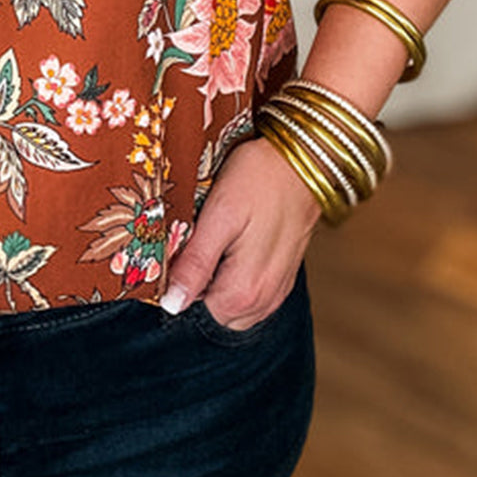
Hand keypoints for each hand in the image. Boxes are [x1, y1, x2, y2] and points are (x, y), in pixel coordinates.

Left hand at [161, 137, 320, 329]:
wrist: (305, 160)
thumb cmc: (258, 179)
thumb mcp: (218, 216)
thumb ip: (196, 264)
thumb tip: (173, 304)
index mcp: (243, 291)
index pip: (193, 314)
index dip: (175, 289)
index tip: (171, 258)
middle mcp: (264, 300)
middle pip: (213, 316)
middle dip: (195, 290)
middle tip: (190, 247)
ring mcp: (277, 289)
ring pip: (233, 310)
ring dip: (215, 286)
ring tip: (211, 245)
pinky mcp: (283, 276)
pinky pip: (252, 296)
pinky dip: (234, 282)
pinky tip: (230, 250)